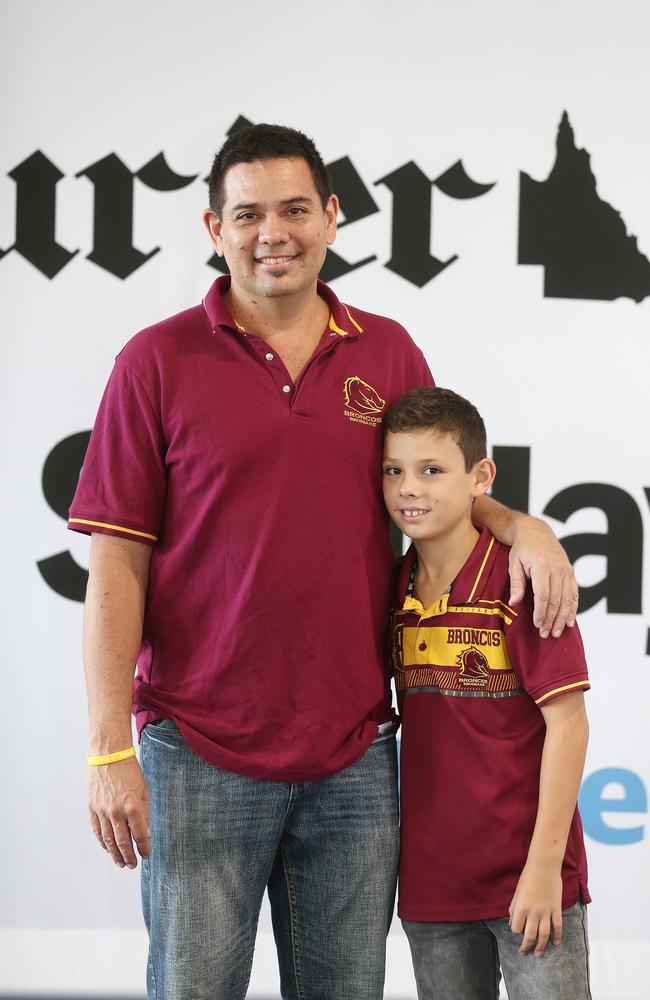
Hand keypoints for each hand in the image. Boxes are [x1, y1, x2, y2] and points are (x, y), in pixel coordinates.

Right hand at [87, 757, 150, 868]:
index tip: (147, 855)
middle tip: (132, 865)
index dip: (144, 848)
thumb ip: (144, 813)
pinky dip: (102, 842)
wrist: (108, 754)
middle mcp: (117, 812)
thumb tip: (146, 834)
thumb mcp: (144, 790)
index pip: (140, 836)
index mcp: (133, 807)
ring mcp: (102, 811)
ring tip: (120, 863)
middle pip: (123, 842)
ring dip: (115, 854)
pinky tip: (108, 849)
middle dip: (129, 857)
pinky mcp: (92, 808)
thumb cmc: (130, 770)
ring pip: (108, 840)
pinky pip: (97, 830)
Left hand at [508, 517, 577, 637]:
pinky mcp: (571, 572)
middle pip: (557, 600)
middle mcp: (557, 568)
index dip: (541, 612)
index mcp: (542, 566)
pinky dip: (573, 608)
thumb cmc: (522, 549)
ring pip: (568, 599)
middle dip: (551, 619)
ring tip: (557, 632)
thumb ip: (516, 584)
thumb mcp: (514, 564)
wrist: (536, 531)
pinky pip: (574, 593)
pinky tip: (570, 621)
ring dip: (563, 618)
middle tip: (546, 634)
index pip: (543, 595)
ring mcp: (567, 570)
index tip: (538, 625)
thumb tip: (514, 603)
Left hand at [508, 861, 562, 956]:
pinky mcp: (556, 908)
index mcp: (521, 907)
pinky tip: (555, 943)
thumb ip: (514, 908)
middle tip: (524, 953)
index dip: (515, 930)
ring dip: (541, 946)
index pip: (516, 928)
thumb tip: (513, 922)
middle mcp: (533, 912)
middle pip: (530, 936)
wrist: (544, 865)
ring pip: (544, 935)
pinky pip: (558, 926)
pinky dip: (557, 936)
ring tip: (538, 953)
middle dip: (526, 946)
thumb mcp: (517, 892)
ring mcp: (546, 911)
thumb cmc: (528, 877)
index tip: (517, 930)